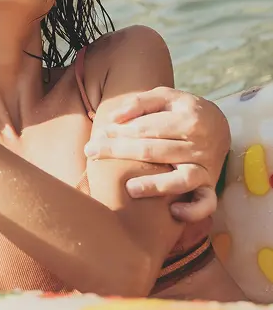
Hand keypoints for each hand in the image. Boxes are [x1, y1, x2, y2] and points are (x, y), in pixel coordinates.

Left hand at [84, 87, 229, 221]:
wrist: (219, 125)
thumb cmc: (182, 110)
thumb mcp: (165, 97)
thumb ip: (140, 103)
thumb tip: (114, 118)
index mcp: (187, 120)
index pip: (147, 128)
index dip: (120, 131)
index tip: (99, 134)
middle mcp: (198, 145)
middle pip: (154, 151)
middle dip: (119, 151)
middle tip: (91, 152)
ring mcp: (205, 167)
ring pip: (182, 179)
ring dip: (156, 185)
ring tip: (130, 189)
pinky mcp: (209, 185)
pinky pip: (206, 203)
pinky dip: (194, 210)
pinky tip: (173, 211)